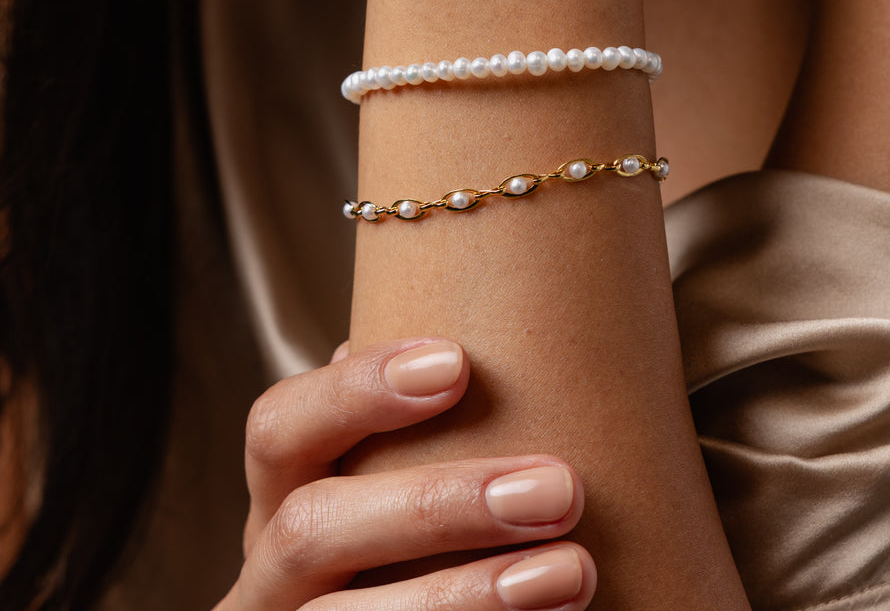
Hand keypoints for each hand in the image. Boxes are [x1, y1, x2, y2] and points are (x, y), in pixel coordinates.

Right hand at [214, 338, 595, 610]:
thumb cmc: (415, 537)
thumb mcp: (393, 480)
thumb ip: (411, 430)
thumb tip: (470, 349)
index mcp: (281, 496)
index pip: (278, 427)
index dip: (356, 390)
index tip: (457, 363)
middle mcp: (269, 570)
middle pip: (312, 525)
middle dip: (438, 503)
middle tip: (559, 487)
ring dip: (468, 594)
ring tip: (573, 571)